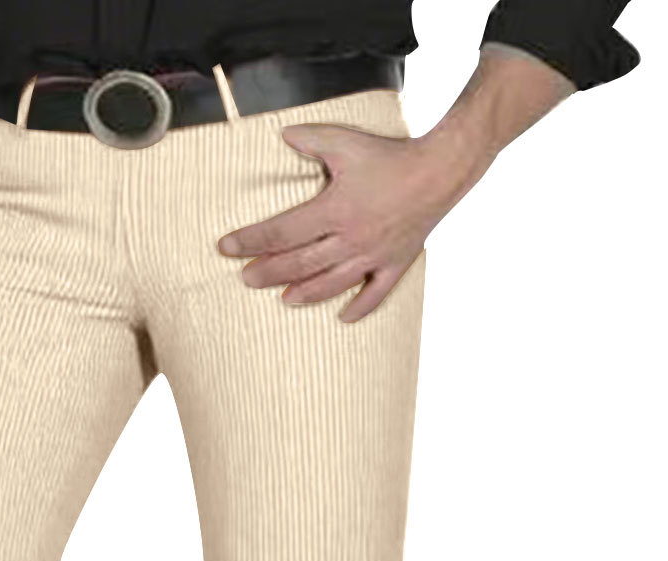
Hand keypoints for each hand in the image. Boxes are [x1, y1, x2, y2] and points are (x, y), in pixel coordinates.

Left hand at [217, 117, 493, 322]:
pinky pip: (375, 295)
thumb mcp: (347, 141)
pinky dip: (359, 309)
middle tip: (245, 279)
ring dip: (304, 293)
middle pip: (299, 263)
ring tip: (284, 299)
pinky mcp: (395, 264)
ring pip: (331, 284)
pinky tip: (343, 318)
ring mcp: (373, 256)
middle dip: (268, 272)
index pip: (281, 232)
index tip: (227, 248)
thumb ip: (313, 139)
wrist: (441, 170)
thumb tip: (284, 135)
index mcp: (334, 210)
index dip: (250, 240)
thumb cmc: (392, 155)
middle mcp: (350, 240)